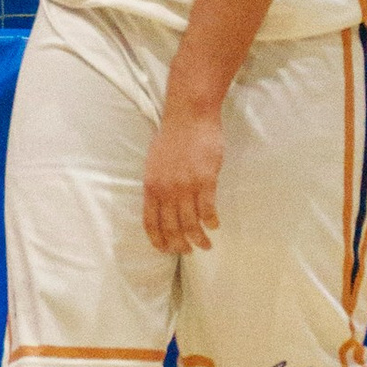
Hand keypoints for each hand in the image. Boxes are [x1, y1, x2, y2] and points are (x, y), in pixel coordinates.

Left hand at [143, 102, 222, 254]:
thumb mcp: (155, 163)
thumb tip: (161, 205)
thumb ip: (157, 185)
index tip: (166, 250)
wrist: (189, 115)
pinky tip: (215, 225)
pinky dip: (211, 222)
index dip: (158, 240)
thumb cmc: (172, 136)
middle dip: (179, 245)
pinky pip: (208, 209)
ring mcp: (186, 186)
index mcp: (151, 186)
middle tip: (188, 251)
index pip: (150, 222)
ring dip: (199, 239)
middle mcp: (166, 190)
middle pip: (171, 228)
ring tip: (205, 245)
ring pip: (191, 224)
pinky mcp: (205, 180)